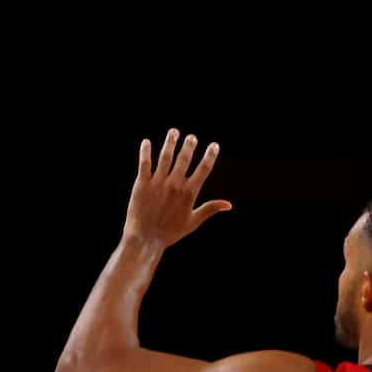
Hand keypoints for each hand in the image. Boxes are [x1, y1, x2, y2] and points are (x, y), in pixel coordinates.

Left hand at [123, 130, 232, 251]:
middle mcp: (175, 184)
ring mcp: (158, 182)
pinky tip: (146, 142)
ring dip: (170, 142)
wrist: (145, 239)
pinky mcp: (142, 184)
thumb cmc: (169, 233)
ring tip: (174, 132)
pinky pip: (145, 163)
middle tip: (191, 137)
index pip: (204, 168)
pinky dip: (146, 152)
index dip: (210, 156)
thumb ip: (210, 209)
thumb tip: (229, 204)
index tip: (214, 145)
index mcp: (189, 192)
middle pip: (184, 158)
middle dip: (189, 146)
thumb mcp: (193, 222)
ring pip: (165, 157)